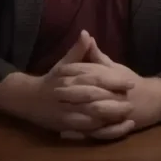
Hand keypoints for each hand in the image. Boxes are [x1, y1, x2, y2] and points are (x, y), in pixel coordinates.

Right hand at [0, 30, 135, 134]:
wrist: (27, 98)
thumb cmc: (50, 80)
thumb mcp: (63, 64)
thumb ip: (77, 51)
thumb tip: (86, 33)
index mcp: (69, 75)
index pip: (95, 76)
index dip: (114, 80)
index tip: (131, 82)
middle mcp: (67, 92)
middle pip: (94, 95)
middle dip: (115, 99)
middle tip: (133, 101)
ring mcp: (65, 109)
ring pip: (90, 113)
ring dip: (110, 115)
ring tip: (128, 114)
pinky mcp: (64, 124)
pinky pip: (84, 127)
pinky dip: (99, 127)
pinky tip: (112, 126)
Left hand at [54, 39, 160, 140]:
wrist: (153, 100)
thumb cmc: (130, 81)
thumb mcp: (114, 68)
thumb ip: (98, 56)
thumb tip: (86, 36)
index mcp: (112, 78)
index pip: (91, 73)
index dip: (73, 73)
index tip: (57, 72)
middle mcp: (115, 94)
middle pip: (91, 93)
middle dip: (72, 93)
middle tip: (53, 92)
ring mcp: (116, 112)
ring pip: (94, 113)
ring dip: (76, 114)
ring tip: (57, 114)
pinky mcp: (116, 127)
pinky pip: (97, 132)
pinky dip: (82, 133)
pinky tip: (66, 133)